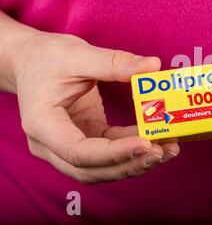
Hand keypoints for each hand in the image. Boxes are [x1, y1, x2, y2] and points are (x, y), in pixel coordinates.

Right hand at [12, 30, 178, 183]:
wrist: (31, 61)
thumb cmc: (47, 57)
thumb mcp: (78, 54)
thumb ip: (115, 62)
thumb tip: (153, 65)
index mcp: (42, 123)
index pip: (78, 151)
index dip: (114, 152)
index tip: (146, 143)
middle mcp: (50, 144)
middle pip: (90, 170)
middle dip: (129, 164)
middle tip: (163, 151)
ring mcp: (66, 146)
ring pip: (101, 169)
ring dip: (135, 163)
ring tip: (167, 149)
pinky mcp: (83, 140)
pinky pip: (109, 153)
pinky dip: (132, 150)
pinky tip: (156, 140)